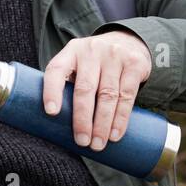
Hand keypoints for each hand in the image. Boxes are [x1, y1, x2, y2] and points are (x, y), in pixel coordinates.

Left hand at [41, 31, 151, 150]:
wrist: (128, 41)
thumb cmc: (95, 64)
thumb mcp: (79, 65)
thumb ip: (68, 87)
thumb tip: (59, 128)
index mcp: (70, 52)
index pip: (56, 70)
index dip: (51, 91)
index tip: (51, 113)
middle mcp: (91, 51)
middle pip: (84, 88)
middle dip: (82, 119)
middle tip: (82, 141)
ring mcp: (114, 55)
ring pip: (107, 95)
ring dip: (102, 124)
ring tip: (98, 144)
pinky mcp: (134, 64)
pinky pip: (127, 95)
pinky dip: (120, 118)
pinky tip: (115, 134)